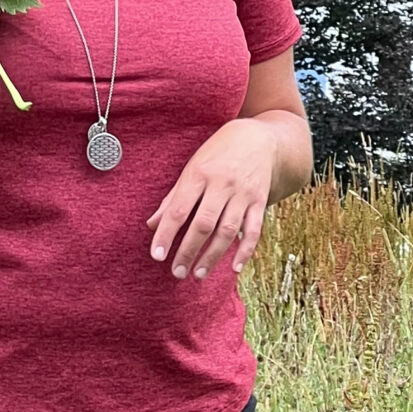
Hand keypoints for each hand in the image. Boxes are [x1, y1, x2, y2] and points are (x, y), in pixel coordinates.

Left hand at [148, 120, 279, 279]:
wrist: (259, 138)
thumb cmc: (218, 154)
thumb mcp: (192, 168)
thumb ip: (173, 198)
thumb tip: (152, 225)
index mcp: (198, 175)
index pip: (178, 210)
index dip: (166, 235)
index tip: (157, 256)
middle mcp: (221, 184)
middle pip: (203, 224)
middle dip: (188, 250)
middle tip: (177, 272)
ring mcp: (242, 193)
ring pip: (227, 230)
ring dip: (213, 255)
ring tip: (199, 273)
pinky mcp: (260, 200)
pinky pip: (254, 229)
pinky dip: (245, 250)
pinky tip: (235, 268)